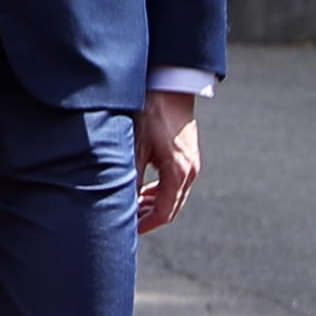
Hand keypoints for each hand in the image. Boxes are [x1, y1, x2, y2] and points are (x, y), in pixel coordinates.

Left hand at [136, 90, 201, 231]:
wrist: (170, 85)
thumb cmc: (152, 112)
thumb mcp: (135, 146)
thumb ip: (130, 177)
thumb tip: (123, 204)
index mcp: (178, 171)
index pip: (165, 212)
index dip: (146, 225)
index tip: (129, 230)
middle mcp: (190, 170)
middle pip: (171, 207)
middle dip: (149, 217)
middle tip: (127, 222)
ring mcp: (192, 162)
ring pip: (174, 195)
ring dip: (154, 204)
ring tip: (132, 209)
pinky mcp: (188, 154)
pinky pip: (175, 182)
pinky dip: (160, 191)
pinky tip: (142, 190)